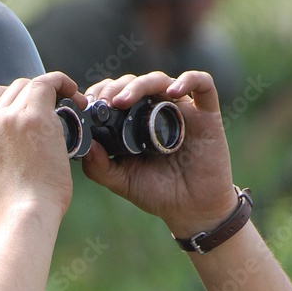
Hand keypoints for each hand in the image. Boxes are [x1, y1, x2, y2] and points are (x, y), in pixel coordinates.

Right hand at [0, 72, 85, 221]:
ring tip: (72, 104)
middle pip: (13, 89)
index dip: (18, 100)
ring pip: (31, 84)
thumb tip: (27, 137)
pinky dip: (63, 82)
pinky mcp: (33, 117)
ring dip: (52, 90)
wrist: (25, 213)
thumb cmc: (20, 204)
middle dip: (36, 94)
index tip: (36, 110)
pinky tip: (75, 93)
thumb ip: (5, 147)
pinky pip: (48, 82)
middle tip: (58, 109)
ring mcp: (9, 117)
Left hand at [80, 70, 237, 236]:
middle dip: (116, 87)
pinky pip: (203, 84)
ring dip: (140, 84)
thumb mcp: (122, 182)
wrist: (192, 209)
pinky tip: (171, 92)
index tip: (89, 104)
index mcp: (136, 122)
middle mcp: (157, 111)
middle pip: (136, 83)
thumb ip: (100, 168)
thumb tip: (85, 145)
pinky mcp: (206, 114)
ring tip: (125, 100)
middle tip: (104, 102)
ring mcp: (182, 110)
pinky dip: (188, 80)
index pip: (117, 94)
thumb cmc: (157, 193)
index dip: (102, 92)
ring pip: (161, 80)